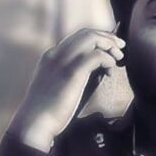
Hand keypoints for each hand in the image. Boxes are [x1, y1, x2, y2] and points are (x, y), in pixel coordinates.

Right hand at [7, 27, 124, 151]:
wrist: (34, 122)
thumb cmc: (48, 111)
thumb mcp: (57, 86)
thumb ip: (71, 75)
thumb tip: (95, 72)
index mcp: (51, 56)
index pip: (77, 37)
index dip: (97, 38)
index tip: (110, 47)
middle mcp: (56, 53)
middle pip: (86, 33)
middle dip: (107, 38)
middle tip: (121, 47)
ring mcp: (63, 61)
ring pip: (91, 39)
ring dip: (109, 45)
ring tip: (119, 57)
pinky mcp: (72, 72)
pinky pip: (96, 56)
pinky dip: (107, 59)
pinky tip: (110, 71)